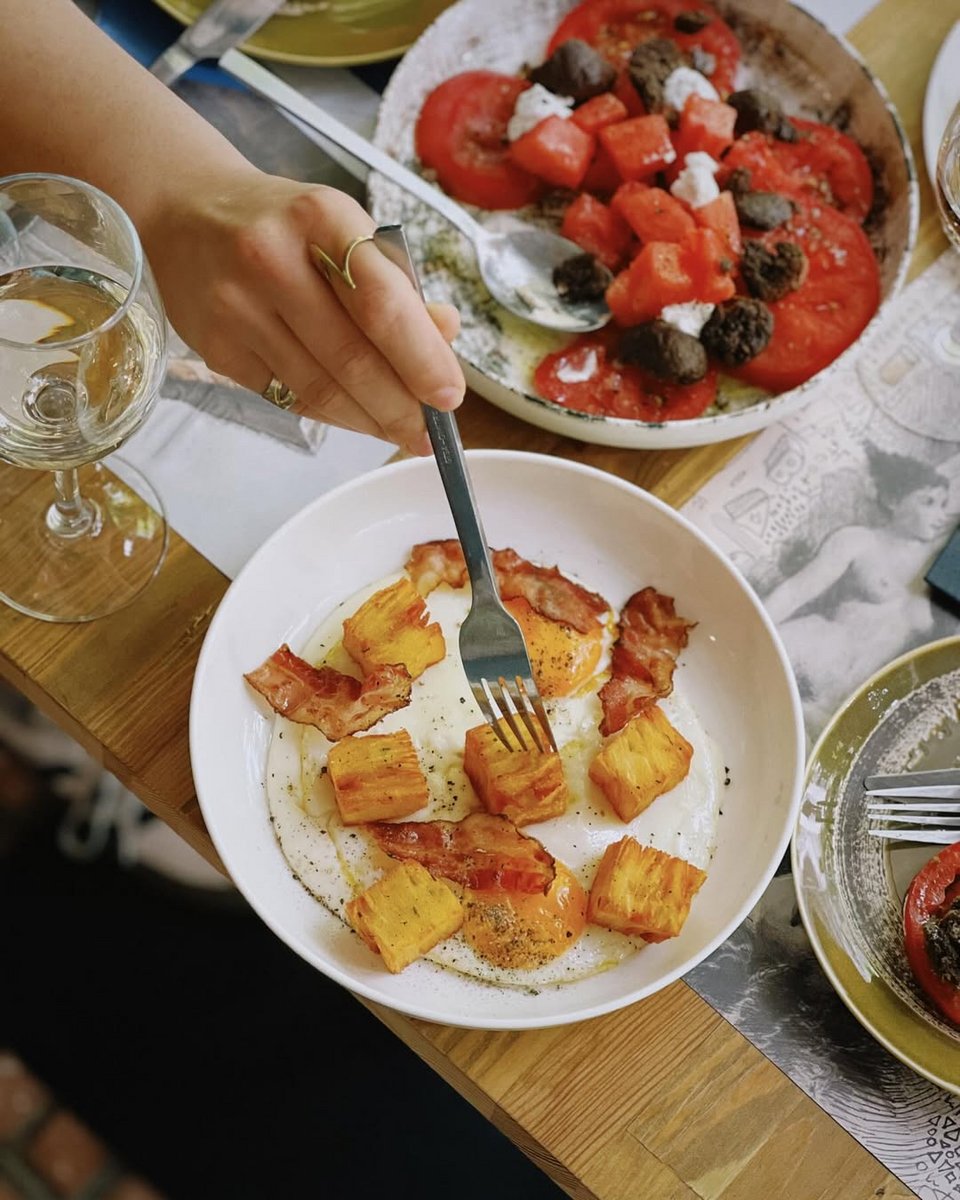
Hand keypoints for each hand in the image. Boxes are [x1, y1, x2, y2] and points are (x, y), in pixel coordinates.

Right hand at [143, 166, 463, 454]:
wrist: (185, 213)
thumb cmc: (286, 226)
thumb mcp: (344, 230)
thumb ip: (395, 284)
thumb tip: (444, 337)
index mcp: (320, 218)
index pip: (383, 303)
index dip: (422, 358)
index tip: (450, 396)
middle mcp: (270, 259)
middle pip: (352, 357)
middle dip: (400, 406)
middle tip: (430, 433)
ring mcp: (236, 307)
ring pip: (319, 388)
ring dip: (369, 420)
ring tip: (400, 431)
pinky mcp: (216, 348)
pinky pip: (288, 397)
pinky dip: (330, 413)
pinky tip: (355, 416)